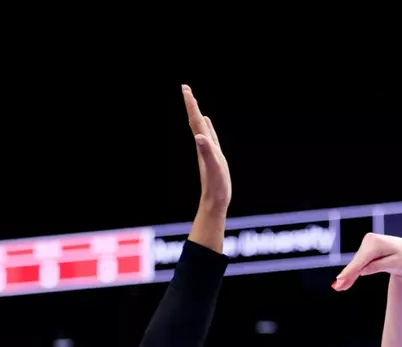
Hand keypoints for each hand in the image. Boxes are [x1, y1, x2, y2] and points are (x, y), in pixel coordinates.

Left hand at [183, 86, 229, 211]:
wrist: (214, 202)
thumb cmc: (216, 186)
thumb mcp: (214, 168)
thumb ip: (206, 152)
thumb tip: (199, 137)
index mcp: (203, 144)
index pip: (195, 120)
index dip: (191, 104)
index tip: (185, 88)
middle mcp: (203, 145)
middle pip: (195, 121)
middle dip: (191, 104)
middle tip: (186, 88)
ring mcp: (207, 150)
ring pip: (200, 127)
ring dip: (197, 114)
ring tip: (194, 103)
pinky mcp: (213, 156)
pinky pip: (209, 136)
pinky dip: (207, 127)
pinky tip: (206, 124)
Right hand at [332, 233, 401, 290]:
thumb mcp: (396, 264)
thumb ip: (379, 266)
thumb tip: (362, 271)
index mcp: (377, 242)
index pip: (362, 259)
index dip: (351, 270)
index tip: (341, 278)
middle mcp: (370, 240)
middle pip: (356, 262)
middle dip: (347, 275)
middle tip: (337, 288)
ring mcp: (367, 244)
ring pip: (356, 264)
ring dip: (348, 277)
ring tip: (338, 288)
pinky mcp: (366, 250)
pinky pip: (358, 264)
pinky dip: (352, 273)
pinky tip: (343, 283)